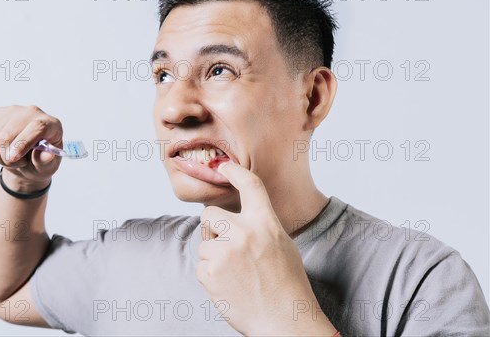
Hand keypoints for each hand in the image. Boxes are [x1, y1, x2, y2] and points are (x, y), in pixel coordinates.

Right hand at [0, 105, 62, 191]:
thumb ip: (46, 162)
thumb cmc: (40, 163)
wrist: (28, 160)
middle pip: (9, 133)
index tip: (13, 159)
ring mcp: (13, 111)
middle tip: (17, 164)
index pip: (37, 127)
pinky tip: (2, 151)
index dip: (23, 144)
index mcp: (51, 124)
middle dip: (7, 156)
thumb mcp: (48, 168)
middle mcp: (32, 112)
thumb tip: (47, 155)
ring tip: (11, 159)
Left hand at [196, 162, 335, 335]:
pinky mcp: (210, 273)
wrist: (284, 322)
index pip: (249, 185)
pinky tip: (230, 285)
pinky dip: (211, 274)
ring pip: (205, 244)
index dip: (233, 171)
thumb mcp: (282, 245)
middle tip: (226, 243)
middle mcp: (243, 233)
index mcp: (265, 223)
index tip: (223, 167)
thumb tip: (235, 217)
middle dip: (213, 227)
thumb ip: (259, 226)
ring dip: (214, 255)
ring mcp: (224, 253)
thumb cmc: (287, 285)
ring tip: (236, 273)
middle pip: (209, 214)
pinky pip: (202, 265)